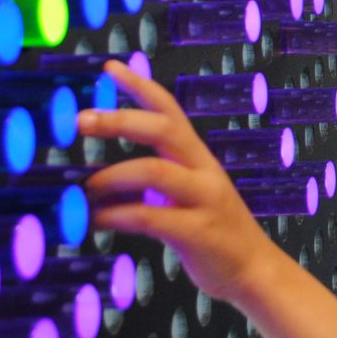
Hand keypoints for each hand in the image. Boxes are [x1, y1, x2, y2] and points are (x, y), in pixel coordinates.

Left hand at [77, 62, 284, 304]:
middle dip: (120, 120)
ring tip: (86, 188)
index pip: (170, 110)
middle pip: (163, 129)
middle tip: (82, 120)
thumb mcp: (187, 196)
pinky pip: (150, 217)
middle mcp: (204, 171)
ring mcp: (204, 200)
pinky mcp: (198, 232)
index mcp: (199, 158)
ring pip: (155, 171)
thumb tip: (101, 179)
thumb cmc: (213, 232)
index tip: (111, 66)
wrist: (254, 272)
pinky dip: (116, 216)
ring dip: (111, 176)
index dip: (141, 85)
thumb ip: (156, 182)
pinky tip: (96, 220)